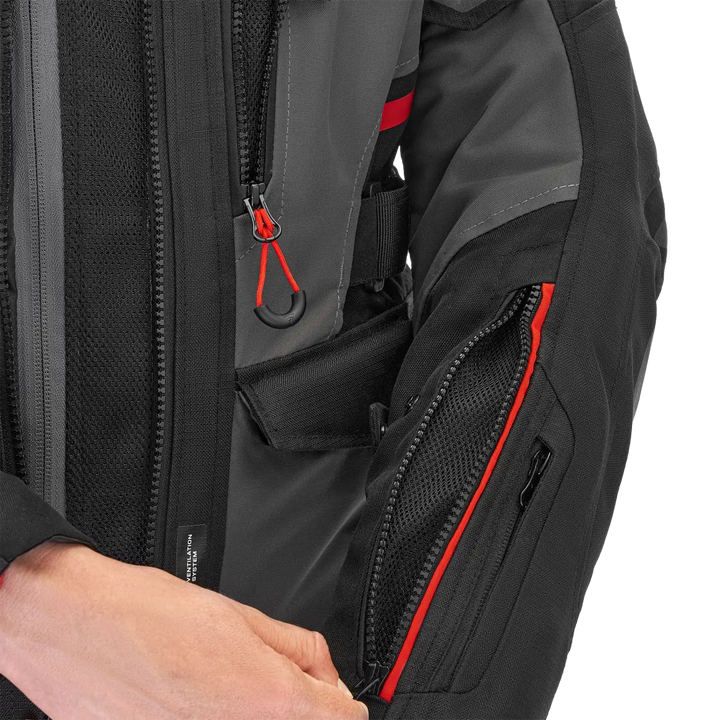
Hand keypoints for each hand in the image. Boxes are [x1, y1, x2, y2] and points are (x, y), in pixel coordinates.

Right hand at [0, 543, 367, 718]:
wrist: (75, 627)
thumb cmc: (147, 614)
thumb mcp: (241, 616)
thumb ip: (297, 649)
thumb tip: (325, 674)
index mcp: (270, 697)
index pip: (343, 719)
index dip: (339, 700)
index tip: (327, 692)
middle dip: (299, 706)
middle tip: (266, 680)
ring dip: (250, 713)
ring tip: (216, 686)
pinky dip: (212, 719)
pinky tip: (189, 699)